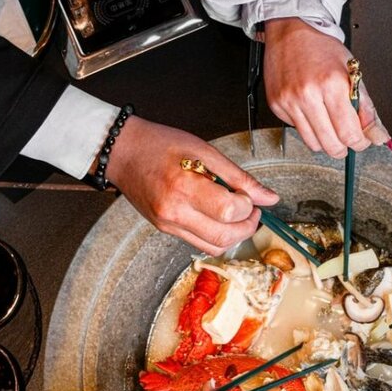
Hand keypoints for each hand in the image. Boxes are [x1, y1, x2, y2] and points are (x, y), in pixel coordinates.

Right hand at [106, 116, 278, 254]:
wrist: (122, 152)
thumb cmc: (160, 144)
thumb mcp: (204, 150)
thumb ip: (238, 176)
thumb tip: (269, 197)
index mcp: (183, 187)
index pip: (229, 211)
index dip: (248, 205)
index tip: (249, 195)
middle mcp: (173, 212)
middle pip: (224, 236)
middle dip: (248, 225)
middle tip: (252, 209)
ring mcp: (168, 224)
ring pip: (214, 246)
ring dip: (234, 234)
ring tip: (237, 213)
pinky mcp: (165, 229)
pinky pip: (200, 243)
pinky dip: (217, 234)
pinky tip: (218, 216)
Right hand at [263, 18, 387, 157]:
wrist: (290, 31)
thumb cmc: (322, 48)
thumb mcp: (353, 73)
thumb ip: (367, 108)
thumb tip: (378, 136)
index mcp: (332, 84)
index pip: (349, 133)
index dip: (360, 143)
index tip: (362, 140)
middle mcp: (308, 95)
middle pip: (331, 145)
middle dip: (344, 147)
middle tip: (347, 137)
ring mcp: (289, 101)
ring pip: (313, 144)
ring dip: (326, 141)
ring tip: (330, 124)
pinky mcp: (276, 105)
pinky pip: (297, 131)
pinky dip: (308, 127)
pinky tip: (311, 111)